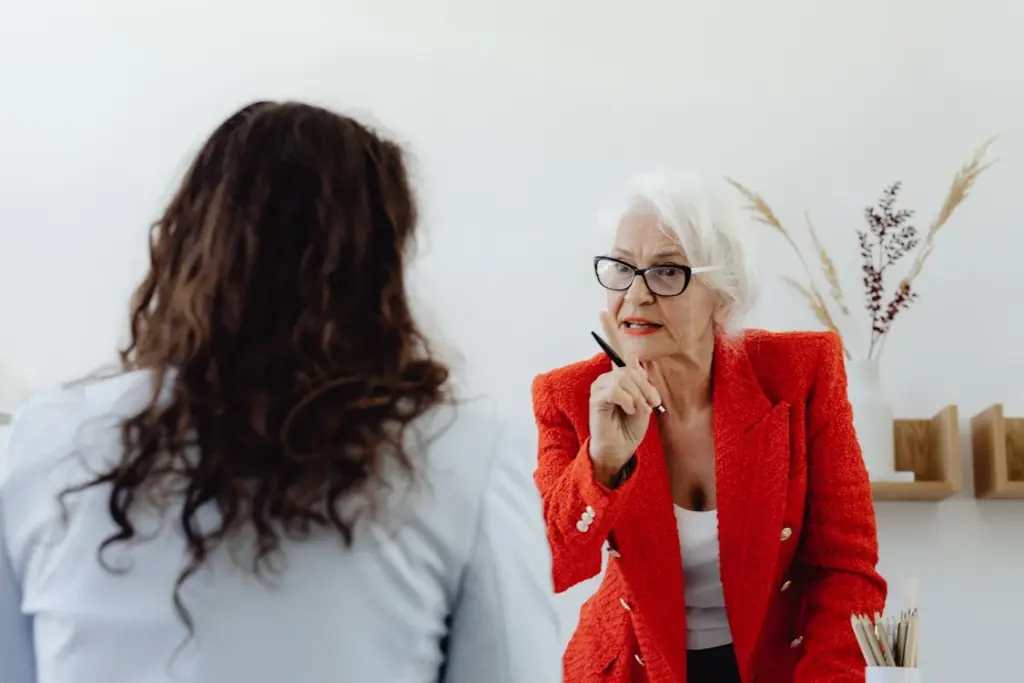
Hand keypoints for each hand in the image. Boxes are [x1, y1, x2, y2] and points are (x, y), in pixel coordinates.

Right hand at [588, 312, 662, 486]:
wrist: (621, 449)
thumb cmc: (631, 427)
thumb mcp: (644, 401)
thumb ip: (639, 380)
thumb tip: (632, 357)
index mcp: (619, 377)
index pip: (614, 349)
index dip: (609, 329)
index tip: (603, 311)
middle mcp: (607, 378)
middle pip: (630, 367)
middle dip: (646, 385)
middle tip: (653, 404)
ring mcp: (600, 387)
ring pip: (625, 378)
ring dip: (639, 395)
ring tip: (640, 410)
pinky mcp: (597, 398)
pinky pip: (616, 389)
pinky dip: (629, 400)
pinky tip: (630, 410)